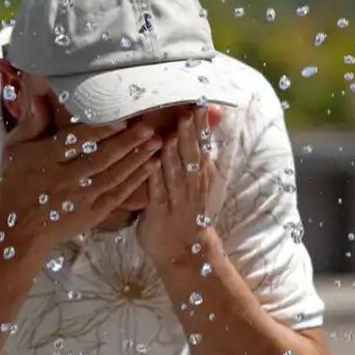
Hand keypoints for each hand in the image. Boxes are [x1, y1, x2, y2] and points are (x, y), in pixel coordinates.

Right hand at [0, 83, 161, 256]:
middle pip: (100, 158)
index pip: (76, 142)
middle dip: (127, 143)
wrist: (18, 229)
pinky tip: (151, 166)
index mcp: (45, 159)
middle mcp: (65, 179)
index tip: (121, 119)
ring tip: (156, 143)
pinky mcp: (91, 214)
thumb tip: (40, 93)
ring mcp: (80, 199)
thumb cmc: (15, 182)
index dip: (100, 131)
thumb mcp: (15, 148)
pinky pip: (117, 195)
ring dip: (137, 159)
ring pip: (113, 176)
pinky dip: (135, 181)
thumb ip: (32, 121)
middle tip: (149, 128)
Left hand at [137, 106, 224, 266]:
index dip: (201, 125)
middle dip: (190, 134)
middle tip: (188, 112)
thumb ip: (191, 154)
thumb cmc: (184, 210)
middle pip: (191, 155)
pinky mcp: (159, 212)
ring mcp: (176, 199)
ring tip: (172, 133)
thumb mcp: (193, 181)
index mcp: (199, 174)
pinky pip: (157, 192)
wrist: (184, 251)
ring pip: (176, 172)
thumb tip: (195, 127)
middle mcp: (191, 184)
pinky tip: (152, 163)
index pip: (202, 145)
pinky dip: (155, 177)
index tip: (200, 103)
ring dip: (174, 153)